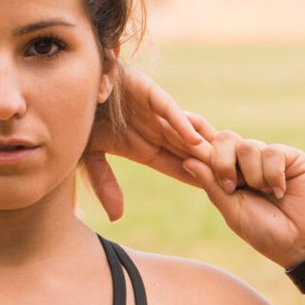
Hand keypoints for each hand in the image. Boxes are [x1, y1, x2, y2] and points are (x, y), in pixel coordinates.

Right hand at [81, 62, 211, 221]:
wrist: (68, 87)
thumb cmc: (77, 120)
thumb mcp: (91, 158)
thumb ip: (105, 183)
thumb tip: (117, 217)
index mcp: (143, 145)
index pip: (177, 166)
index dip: (197, 178)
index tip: (219, 193)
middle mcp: (153, 128)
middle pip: (188, 149)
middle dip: (210, 163)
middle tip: (235, 179)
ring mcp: (151, 109)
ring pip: (184, 130)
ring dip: (202, 146)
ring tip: (225, 163)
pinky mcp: (144, 89)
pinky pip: (167, 108)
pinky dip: (180, 123)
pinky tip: (195, 139)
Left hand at [179, 123, 304, 269]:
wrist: (303, 243)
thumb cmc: (266, 232)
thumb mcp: (233, 211)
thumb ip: (212, 184)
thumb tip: (188, 160)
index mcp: (228, 175)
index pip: (209, 149)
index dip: (196, 135)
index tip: (182, 120)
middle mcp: (247, 163)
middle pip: (225, 139)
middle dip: (223, 161)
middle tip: (233, 186)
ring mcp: (268, 158)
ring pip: (248, 146)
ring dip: (253, 175)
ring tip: (266, 194)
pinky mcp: (290, 157)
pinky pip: (272, 152)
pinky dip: (273, 175)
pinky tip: (281, 191)